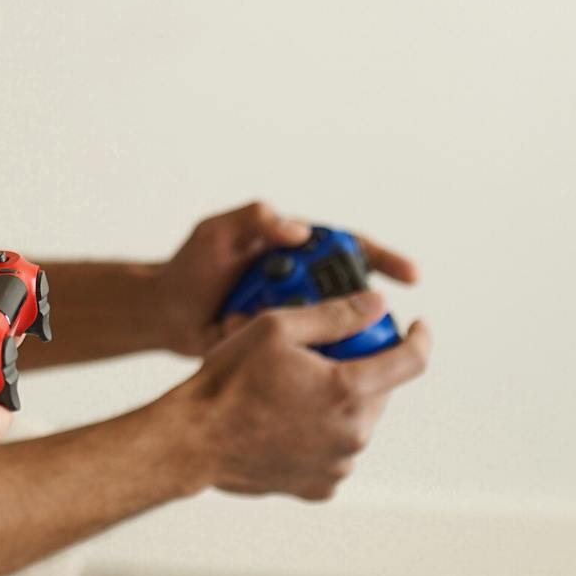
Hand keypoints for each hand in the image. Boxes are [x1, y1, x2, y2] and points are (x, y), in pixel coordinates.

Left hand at [155, 201, 419, 356]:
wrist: (165, 314)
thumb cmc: (191, 266)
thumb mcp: (217, 233)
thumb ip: (254, 219)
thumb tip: (298, 230)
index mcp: (298, 251)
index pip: (352, 250)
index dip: (386, 261)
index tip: (411, 276)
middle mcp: (305, 285)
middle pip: (353, 296)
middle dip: (360, 310)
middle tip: (356, 321)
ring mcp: (297, 319)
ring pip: (332, 331)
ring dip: (321, 337)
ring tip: (288, 333)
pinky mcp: (284, 350)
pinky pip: (303, 357)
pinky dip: (291, 357)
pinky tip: (261, 349)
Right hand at [158, 293, 432, 501]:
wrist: (194, 439)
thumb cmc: (230, 380)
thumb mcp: (278, 328)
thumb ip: (336, 315)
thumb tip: (378, 304)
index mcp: (348, 390)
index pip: (411, 361)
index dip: (420, 338)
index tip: (418, 326)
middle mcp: (353, 433)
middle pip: (380, 391)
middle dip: (361, 368)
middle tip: (323, 355)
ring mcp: (339, 464)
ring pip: (357, 421)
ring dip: (339, 401)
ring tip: (293, 389)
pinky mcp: (321, 485)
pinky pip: (335, 451)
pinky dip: (322, 433)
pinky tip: (287, 420)